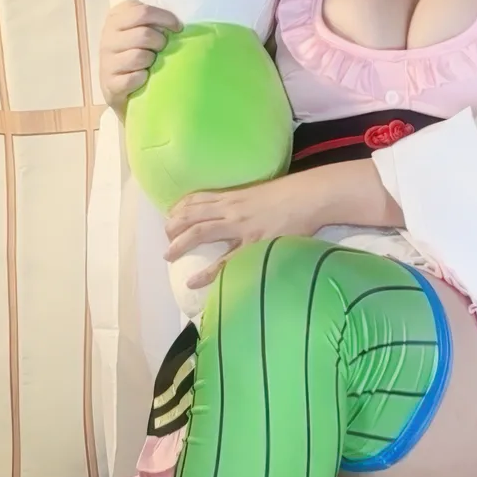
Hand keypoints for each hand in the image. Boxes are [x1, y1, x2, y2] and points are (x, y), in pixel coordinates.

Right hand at [98, 0, 180, 110]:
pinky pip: (134, 78)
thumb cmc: (134, 51)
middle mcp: (107, 37)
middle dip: (160, 42)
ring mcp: (106, 61)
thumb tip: (175, 24)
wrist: (116, 85)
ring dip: (151, 61)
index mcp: (115, 18)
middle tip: (161, 48)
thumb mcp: (138, 28)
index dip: (165, 18)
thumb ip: (151, 20)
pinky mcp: (110, 83)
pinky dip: (143, 78)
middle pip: (144, 35)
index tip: (177, 28)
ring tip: (150, 62)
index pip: (142, 12)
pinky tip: (143, 77)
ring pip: (140, 56)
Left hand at [163, 172, 334, 288]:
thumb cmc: (293, 195)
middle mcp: (232, 210)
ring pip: (201, 232)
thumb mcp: (263, 195)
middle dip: (174, 225)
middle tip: (165, 237)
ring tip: (168, 255)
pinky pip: (225, 261)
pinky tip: (194, 281)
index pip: (199, 198)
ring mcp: (241, 227)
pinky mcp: (253, 244)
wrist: (311, 196)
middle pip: (193, 215)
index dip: (181, 206)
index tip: (171, 214)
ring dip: (180, 243)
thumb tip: (242, 214)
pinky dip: (207, 272)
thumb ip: (247, 204)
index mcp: (234, 196)